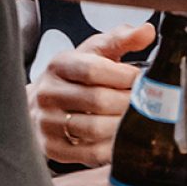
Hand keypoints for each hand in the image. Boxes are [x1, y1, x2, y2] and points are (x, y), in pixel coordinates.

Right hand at [32, 22, 149, 166]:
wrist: (39, 106)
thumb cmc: (74, 77)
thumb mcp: (94, 52)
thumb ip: (121, 39)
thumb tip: (147, 31)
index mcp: (59, 64)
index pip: (93, 70)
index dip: (124, 75)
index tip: (143, 79)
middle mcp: (48, 93)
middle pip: (97, 101)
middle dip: (128, 103)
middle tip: (147, 103)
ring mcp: (47, 122)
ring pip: (94, 129)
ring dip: (122, 126)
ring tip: (136, 121)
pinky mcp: (51, 148)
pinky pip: (88, 154)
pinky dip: (111, 148)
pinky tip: (121, 140)